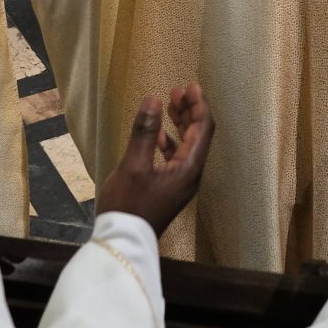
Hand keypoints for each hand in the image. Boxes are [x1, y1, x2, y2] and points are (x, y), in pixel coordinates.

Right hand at [96, 84, 212, 236]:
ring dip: (181, 123)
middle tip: (177, 91)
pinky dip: (170, 141)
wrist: (123, 241)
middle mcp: (191, 174)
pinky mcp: (169, 187)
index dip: (199, 105)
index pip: (204, 129)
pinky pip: (177, 157)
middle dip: (190, 110)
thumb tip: (153, 99)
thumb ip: (144, 132)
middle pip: (198, 135)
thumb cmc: (129, 204)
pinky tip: (157, 134)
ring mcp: (181, 182)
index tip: (190, 86)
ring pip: (188, 145)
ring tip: (169, 104)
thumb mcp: (133, 165)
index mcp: (189, 168)